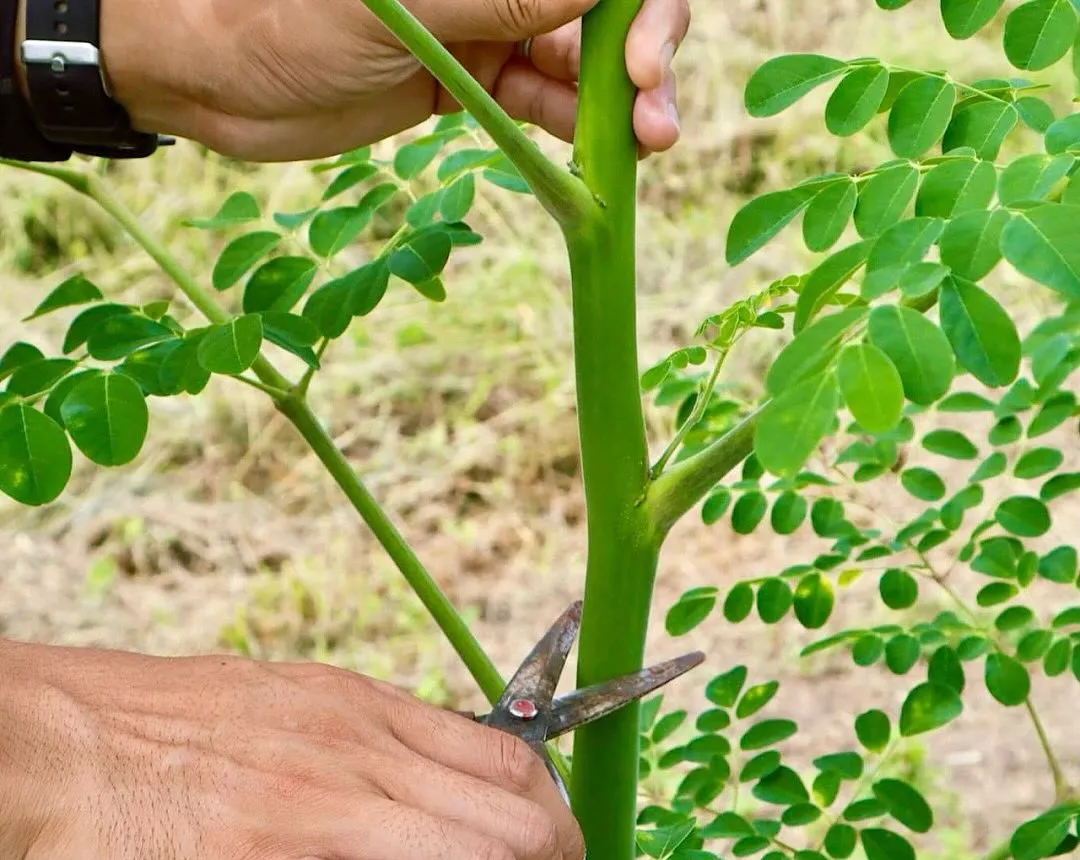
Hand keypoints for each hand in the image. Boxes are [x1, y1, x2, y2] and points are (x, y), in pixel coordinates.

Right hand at [0, 640, 588, 859]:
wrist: (51, 745)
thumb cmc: (158, 728)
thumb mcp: (285, 706)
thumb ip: (358, 744)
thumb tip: (418, 789)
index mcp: (367, 709)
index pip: (511, 761)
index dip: (559, 824)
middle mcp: (362, 751)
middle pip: (517, 823)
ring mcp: (319, 813)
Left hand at [95, 0, 689, 160]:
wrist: (220, 79)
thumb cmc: (286, 18)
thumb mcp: (405, 9)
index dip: (635, 6)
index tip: (639, 59)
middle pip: (597, 11)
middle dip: (641, 60)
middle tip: (657, 124)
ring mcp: (486, 25)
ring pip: (577, 61)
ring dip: (618, 107)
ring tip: (648, 150)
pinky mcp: (473, 83)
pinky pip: (542, 102)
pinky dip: (574, 129)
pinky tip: (601, 157)